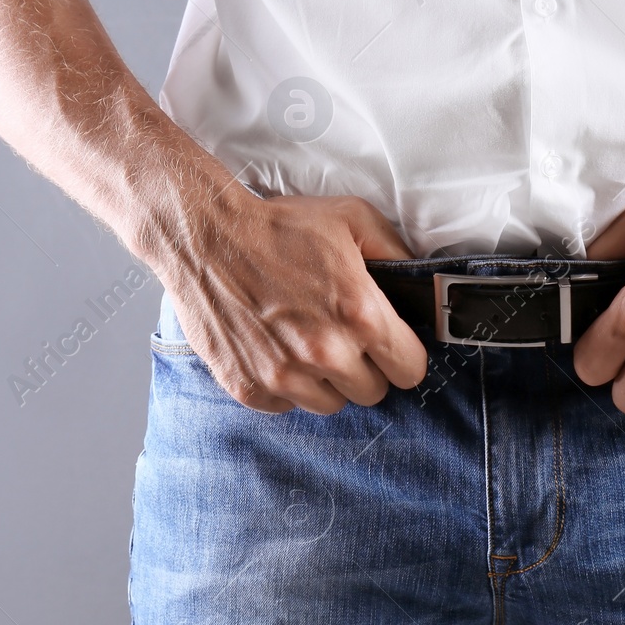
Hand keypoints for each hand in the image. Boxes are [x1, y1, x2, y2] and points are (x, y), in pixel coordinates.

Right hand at [144, 176, 426, 414]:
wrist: (204, 235)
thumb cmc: (277, 225)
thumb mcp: (352, 218)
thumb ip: (395, 252)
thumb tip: (420, 281)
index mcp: (360, 315)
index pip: (410, 370)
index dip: (403, 355)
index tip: (390, 345)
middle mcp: (326, 352)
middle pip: (373, 392)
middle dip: (365, 367)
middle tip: (343, 336)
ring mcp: (284, 375)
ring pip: (331, 404)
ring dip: (326, 380)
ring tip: (307, 342)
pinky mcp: (248, 387)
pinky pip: (286, 406)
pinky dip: (285, 385)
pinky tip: (276, 349)